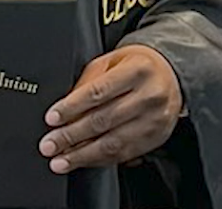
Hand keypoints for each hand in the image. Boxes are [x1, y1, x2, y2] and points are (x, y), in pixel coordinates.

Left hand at [39, 45, 182, 172]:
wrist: (172, 76)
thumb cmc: (138, 67)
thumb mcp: (113, 60)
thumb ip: (90, 80)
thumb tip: (65, 107)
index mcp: (137, 70)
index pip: (98, 92)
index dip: (72, 107)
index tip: (52, 118)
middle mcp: (149, 96)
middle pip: (103, 120)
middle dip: (71, 135)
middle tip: (49, 144)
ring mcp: (154, 120)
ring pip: (113, 142)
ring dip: (82, 155)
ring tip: (61, 160)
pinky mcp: (155, 139)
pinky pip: (123, 154)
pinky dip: (98, 160)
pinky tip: (82, 161)